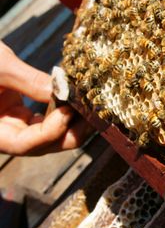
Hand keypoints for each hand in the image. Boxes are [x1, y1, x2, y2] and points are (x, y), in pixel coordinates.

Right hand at [0, 41, 92, 155]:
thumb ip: (29, 81)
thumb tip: (65, 92)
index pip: (24, 145)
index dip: (51, 131)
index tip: (70, 109)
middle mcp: (0, 134)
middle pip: (41, 146)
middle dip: (69, 132)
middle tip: (93, 113)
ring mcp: (11, 125)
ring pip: (47, 136)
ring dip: (71, 122)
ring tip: (89, 103)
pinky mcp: (19, 114)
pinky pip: (46, 119)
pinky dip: (63, 110)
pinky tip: (76, 96)